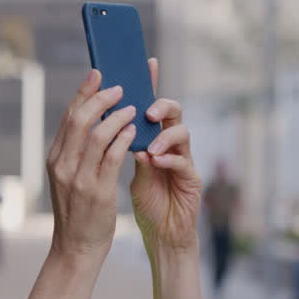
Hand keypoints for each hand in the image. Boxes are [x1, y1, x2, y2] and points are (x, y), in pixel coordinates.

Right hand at [46, 69, 136, 258]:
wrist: (76, 247)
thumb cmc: (78, 211)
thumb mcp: (68, 178)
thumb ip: (76, 152)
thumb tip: (92, 121)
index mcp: (54, 159)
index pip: (68, 117)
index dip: (84, 92)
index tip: (97, 74)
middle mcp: (63, 165)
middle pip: (80, 119)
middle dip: (101, 98)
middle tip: (120, 88)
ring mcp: (79, 179)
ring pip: (98, 135)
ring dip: (117, 116)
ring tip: (132, 108)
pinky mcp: (97, 191)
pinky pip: (112, 157)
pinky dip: (124, 139)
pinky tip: (134, 131)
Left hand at [131, 58, 201, 252]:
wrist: (161, 235)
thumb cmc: (146, 202)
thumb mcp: (128, 172)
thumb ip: (120, 149)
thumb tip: (107, 124)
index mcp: (153, 139)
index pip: (150, 106)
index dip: (150, 84)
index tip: (145, 63)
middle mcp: (171, 146)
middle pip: (173, 112)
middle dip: (161, 105)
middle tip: (147, 111)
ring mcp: (184, 161)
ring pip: (183, 133)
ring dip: (164, 136)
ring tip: (148, 148)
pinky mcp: (192, 181)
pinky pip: (184, 164)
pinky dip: (169, 161)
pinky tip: (155, 162)